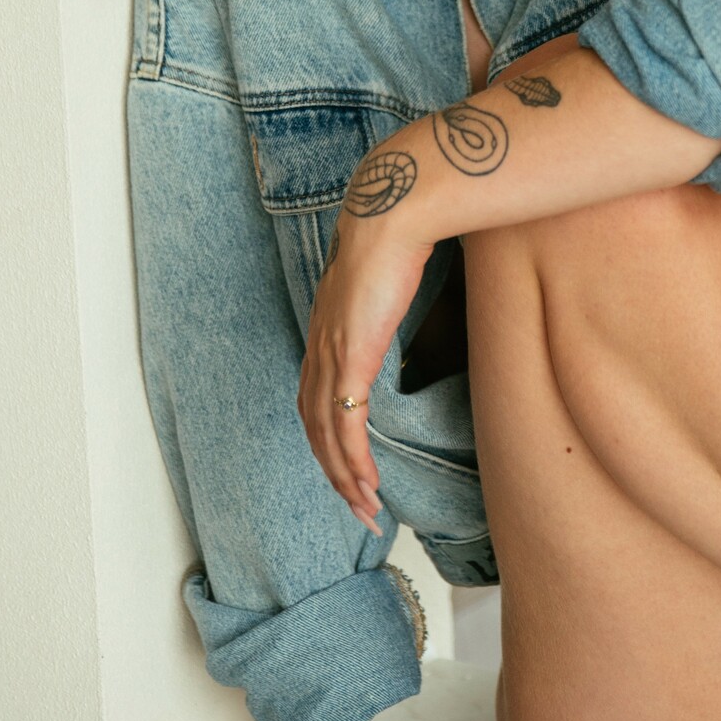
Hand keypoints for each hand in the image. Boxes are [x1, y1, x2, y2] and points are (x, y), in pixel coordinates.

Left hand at [298, 181, 430, 527]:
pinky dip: (353, 460)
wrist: (394, 211)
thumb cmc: (398, 235)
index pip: (316, 400)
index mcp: (327, 330)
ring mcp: (333, 352)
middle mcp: (320, 346)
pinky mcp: (352, 356)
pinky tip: (366, 483)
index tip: (349, 467)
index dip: (328, 440)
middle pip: (315, 427)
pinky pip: (346, 424)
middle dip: (334, 474)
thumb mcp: (390, 277)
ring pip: (328, 435)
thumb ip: (388, 301)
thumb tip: (405, 307)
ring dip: (345, 478)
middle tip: (359, 508)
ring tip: (367, 509)